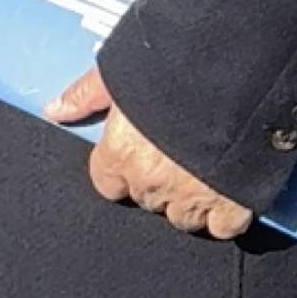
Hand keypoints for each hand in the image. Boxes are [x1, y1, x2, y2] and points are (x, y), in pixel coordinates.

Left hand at [50, 67, 253, 239]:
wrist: (240, 77)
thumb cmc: (178, 70)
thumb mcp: (120, 72)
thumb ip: (87, 95)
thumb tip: (56, 110)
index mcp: (123, 153)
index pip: (108, 182)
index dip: (122, 168)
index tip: (135, 156)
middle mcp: (153, 181)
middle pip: (147, 198)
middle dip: (157, 181)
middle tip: (174, 155)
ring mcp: (194, 197)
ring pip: (182, 217)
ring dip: (189, 200)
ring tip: (201, 171)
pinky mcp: (234, 206)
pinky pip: (222, 226)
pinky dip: (225, 213)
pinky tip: (226, 190)